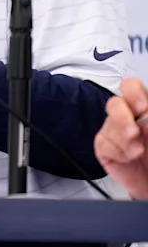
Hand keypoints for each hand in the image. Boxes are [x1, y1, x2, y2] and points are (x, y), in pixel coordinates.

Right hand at [95, 79, 147, 199]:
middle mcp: (128, 118)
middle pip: (114, 104)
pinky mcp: (106, 149)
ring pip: (107, 126)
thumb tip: (144, 116)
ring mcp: (115, 133)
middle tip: (134, 132)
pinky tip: (129, 158)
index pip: (131, 88)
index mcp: (143, 109)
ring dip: (123, 140)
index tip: (143, 106)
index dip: (133, 93)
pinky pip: (103, 145)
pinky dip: (117, 152)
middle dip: (122, 118)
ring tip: (137, 151)